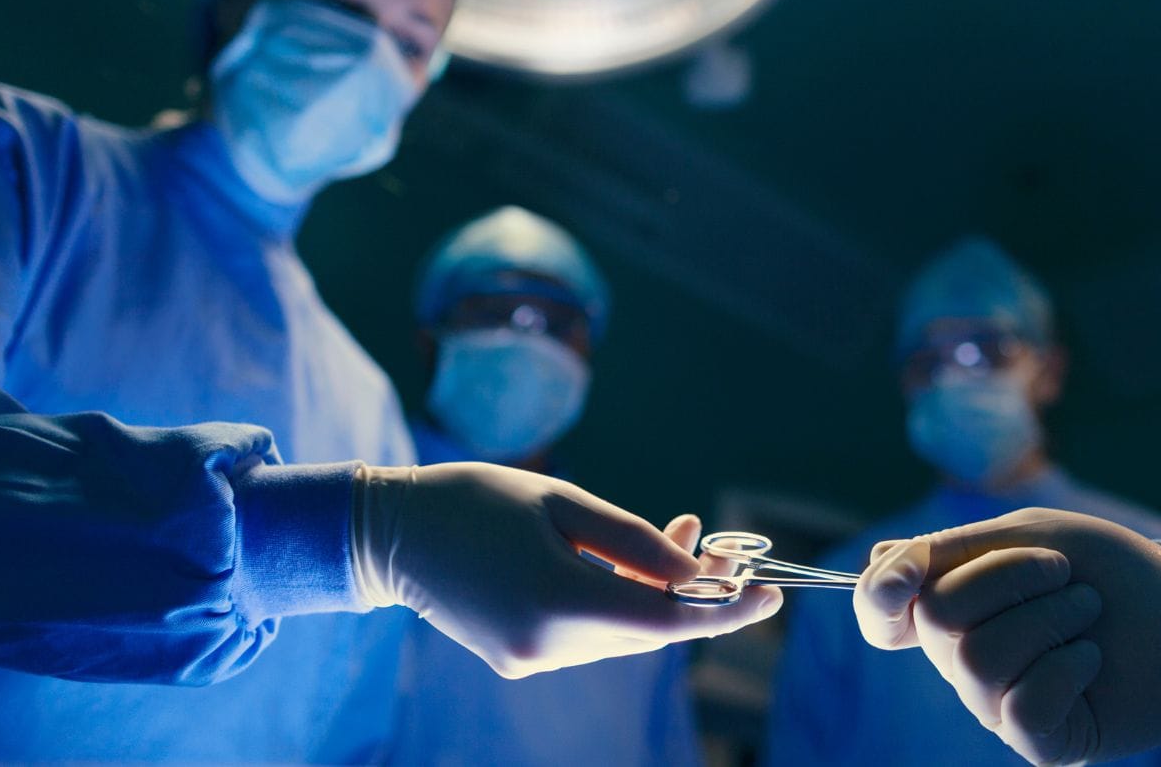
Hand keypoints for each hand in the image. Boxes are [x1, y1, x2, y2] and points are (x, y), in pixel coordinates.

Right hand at [353, 463, 779, 677]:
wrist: (389, 534)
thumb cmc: (474, 500)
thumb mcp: (561, 501)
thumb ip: (634, 541)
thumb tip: (696, 572)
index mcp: (558, 600)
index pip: (665, 622)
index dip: (725, 611)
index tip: (771, 596)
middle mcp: (548, 645)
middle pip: (649, 630)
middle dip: (693, 591)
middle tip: (717, 541)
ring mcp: (531, 659)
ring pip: (622, 634)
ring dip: (654, 593)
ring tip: (674, 532)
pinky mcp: (519, 659)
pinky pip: (589, 635)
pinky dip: (616, 603)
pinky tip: (622, 564)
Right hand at [855, 508, 1160, 764]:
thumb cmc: (1106, 570)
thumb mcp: (1027, 534)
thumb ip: (950, 549)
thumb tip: (878, 564)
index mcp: (950, 605)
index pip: (881, 610)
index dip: (878, 596)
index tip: (909, 577)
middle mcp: (962, 659)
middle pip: (937, 618)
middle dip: (1008, 578)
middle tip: (1062, 574)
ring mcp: (999, 703)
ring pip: (979, 660)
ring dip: (1048, 618)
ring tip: (1087, 612)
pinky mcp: (1041, 741)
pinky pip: (1021, 707)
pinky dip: (1066, 667)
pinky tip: (1091, 658)